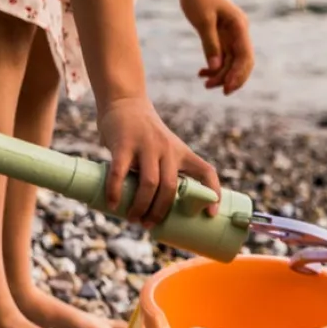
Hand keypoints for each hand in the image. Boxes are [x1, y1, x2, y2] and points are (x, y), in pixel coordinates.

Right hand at [98, 97, 222, 225]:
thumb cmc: (144, 134)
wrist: (125, 102)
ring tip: (134, 219)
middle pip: (171, 187)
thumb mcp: (163, 148)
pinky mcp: (123, 144)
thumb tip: (153, 209)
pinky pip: (120, 172)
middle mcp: (167, 149)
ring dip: (141, 206)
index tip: (211, 214)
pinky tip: (113, 204)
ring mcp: (146, 146)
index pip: (206, 171)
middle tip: (148, 225)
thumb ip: (161, 172)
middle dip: (160, 211)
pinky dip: (116, 191)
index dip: (213, 192)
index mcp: (181, 152)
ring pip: (150, 183)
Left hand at [180, 0, 253, 94]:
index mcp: (239, 26)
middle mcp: (239, 32)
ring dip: (220, 75)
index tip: (226, 88)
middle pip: (242, 62)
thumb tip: (216, 68)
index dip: (238, 74)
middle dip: (231, 78)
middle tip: (216, 90)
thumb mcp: (203, 22)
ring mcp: (232, 36)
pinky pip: (223, 58)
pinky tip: (201, 73)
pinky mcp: (222, 38)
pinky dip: (214, 67)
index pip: (245, 56)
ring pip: (232, 62)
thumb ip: (210, 45)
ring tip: (204, 83)